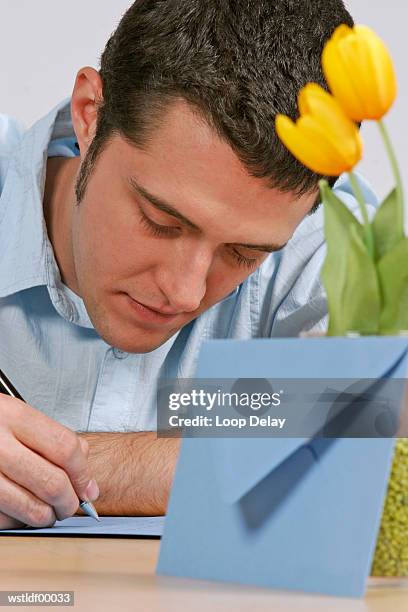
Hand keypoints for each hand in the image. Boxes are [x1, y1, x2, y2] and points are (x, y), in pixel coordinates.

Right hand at [0, 394, 98, 528]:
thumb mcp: (18, 414)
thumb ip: (54, 438)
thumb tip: (86, 477)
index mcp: (13, 416)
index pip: (66, 450)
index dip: (83, 474)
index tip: (88, 487)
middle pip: (51, 483)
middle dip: (69, 502)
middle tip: (71, 505)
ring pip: (29, 508)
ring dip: (47, 517)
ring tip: (49, 512)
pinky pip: (5, 518)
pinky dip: (19, 521)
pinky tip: (21, 509)